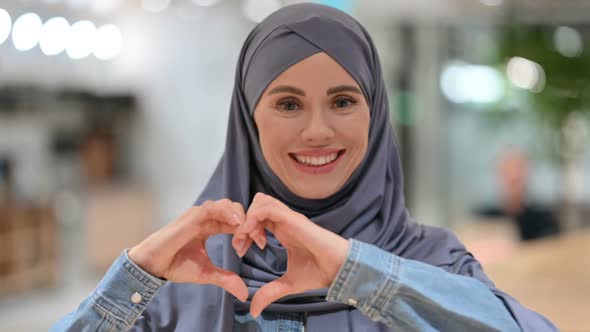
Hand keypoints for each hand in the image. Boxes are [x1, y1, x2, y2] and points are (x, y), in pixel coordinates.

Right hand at [128, 199, 247, 301]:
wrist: (154, 266)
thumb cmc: (176, 265)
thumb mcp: (206, 273)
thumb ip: (226, 279)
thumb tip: (244, 293)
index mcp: (210, 227)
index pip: (235, 220)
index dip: (249, 228)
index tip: (259, 242)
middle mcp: (206, 218)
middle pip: (234, 209)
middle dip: (249, 220)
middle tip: (257, 237)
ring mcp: (198, 215)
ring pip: (225, 205)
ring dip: (240, 215)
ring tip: (248, 230)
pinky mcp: (191, 217)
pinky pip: (212, 208)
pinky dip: (226, 212)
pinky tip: (236, 223)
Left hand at [232, 193, 349, 316]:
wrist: (336, 270)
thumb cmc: (317, 272)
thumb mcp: (287, 284)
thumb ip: (269, 292)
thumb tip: (254, 310)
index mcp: (282, 229)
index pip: (257, 217)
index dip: (244, 231)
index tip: (241, 250)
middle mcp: (284, 220)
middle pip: (256, 204)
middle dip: (242, 222)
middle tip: (241, 245)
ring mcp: (288, 218)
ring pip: (260, 201)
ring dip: (248, 219)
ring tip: (249, 241)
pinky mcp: (292, 220)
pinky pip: (267, 209)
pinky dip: (255, 220)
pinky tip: (256, 239)